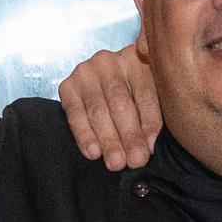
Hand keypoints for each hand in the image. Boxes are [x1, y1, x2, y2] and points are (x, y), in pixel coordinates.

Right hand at [58, 44, 161, 169]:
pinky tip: (93, 152)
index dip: (150, 122)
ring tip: (116, 162)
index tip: (151, 147)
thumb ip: (154, 113)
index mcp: (138, 59)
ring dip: (108, 139)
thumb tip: (150, 145)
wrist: (100, 87)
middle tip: (135, 160)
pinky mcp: (68, 86)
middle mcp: (110, 61)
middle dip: (129, 135)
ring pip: (98, 110)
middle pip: (120, 102)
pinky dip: (85, 135)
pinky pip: (75, 114)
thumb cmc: (133, 96)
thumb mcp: (149, 96)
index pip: (145, 92)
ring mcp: (86, 71)